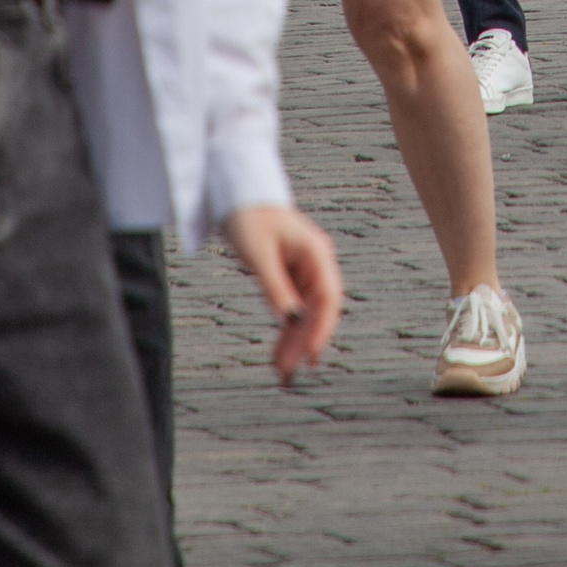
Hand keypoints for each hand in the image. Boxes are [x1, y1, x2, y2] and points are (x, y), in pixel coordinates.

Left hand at [222, 202, 342, 384]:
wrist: (238, 194)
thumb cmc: (248, 218)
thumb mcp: (258, 254)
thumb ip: (275, 287)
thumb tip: (290, 321)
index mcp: (316, 252)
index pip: (328, 297)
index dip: (322, 328)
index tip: (310, 355)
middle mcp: (317, 262)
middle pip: (319, 309)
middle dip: (305, 340)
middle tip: (288, 372)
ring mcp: (305, 270)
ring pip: (307, 313)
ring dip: (295, 340)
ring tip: (281, 371)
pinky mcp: (291, 277)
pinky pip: (294, 308)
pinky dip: (287, 330)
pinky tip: (278, 352)